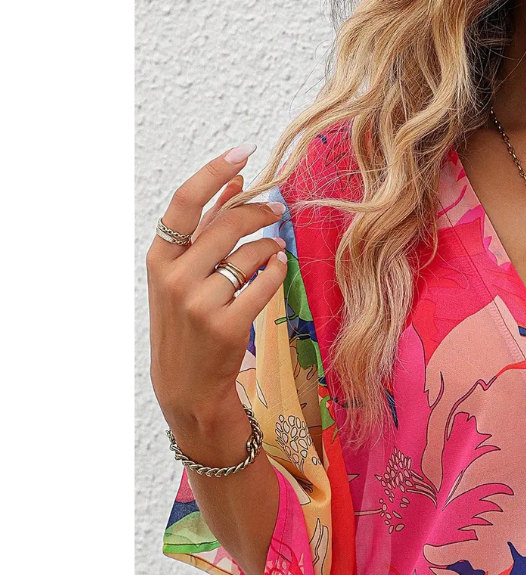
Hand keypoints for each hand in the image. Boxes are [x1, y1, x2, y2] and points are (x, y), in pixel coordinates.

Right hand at [146, 145, 288, 437]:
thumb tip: (235, 183)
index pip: (186, 202)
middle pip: (227, 225)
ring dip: (270, 245)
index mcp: (159, 258)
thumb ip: (205, 231)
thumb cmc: (187, 322)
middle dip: (259, 211)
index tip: (244, 153)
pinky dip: (277, 270)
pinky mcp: (228, 326)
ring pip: (250, 254)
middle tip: (277, 208)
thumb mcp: (181, 275)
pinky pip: (265, 284)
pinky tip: (279, 266)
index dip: (216, 172)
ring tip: (276, 246)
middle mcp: (176, 278)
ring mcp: (200, 303)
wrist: (187, 383)